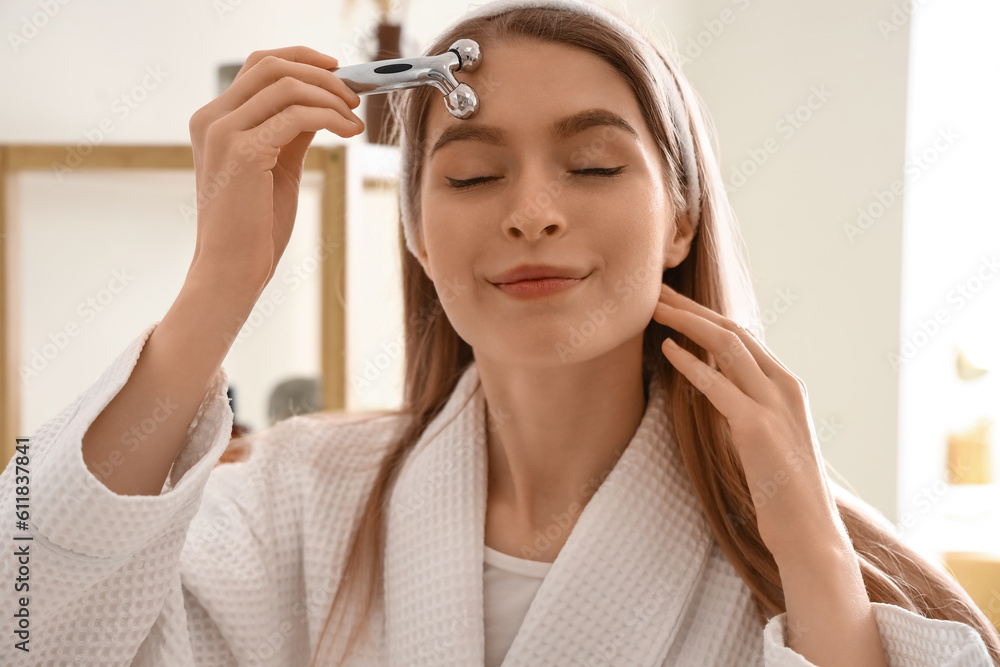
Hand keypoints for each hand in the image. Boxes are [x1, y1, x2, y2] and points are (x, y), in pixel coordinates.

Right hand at [186, 46, 364, 294]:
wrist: (231, 269)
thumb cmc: (254, 227)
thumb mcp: (276, 165)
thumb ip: (290, 130)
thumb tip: (323, 101)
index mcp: (213, 119)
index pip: (258, 65)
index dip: (301, 59)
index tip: (337, 70)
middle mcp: (211, 118)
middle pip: (271, 65)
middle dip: (321, 73)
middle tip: (354, 96)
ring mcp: (224, 133)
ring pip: (287, 85)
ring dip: (331, 96)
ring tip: (355, 118)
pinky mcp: (243, 152)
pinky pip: (297, 115)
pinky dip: (331, 116)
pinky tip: (349, 131)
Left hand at [651, 283, 848, 562]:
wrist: (810, 532)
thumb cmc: (783, 491)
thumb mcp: (766, 438)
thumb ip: (745, 408)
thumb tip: (714, 390)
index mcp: (788, 386)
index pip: (743, 338)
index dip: (707, 317)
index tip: (675, 304)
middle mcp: (785, 387)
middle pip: (733, 332)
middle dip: (693, 309)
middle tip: (658, 293)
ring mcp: (774, 405)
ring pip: (727, 346)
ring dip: (688, 322)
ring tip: (655, 308)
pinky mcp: (757, 428)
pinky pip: (718, 385)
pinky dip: (691, 364)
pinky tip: (667, 349)